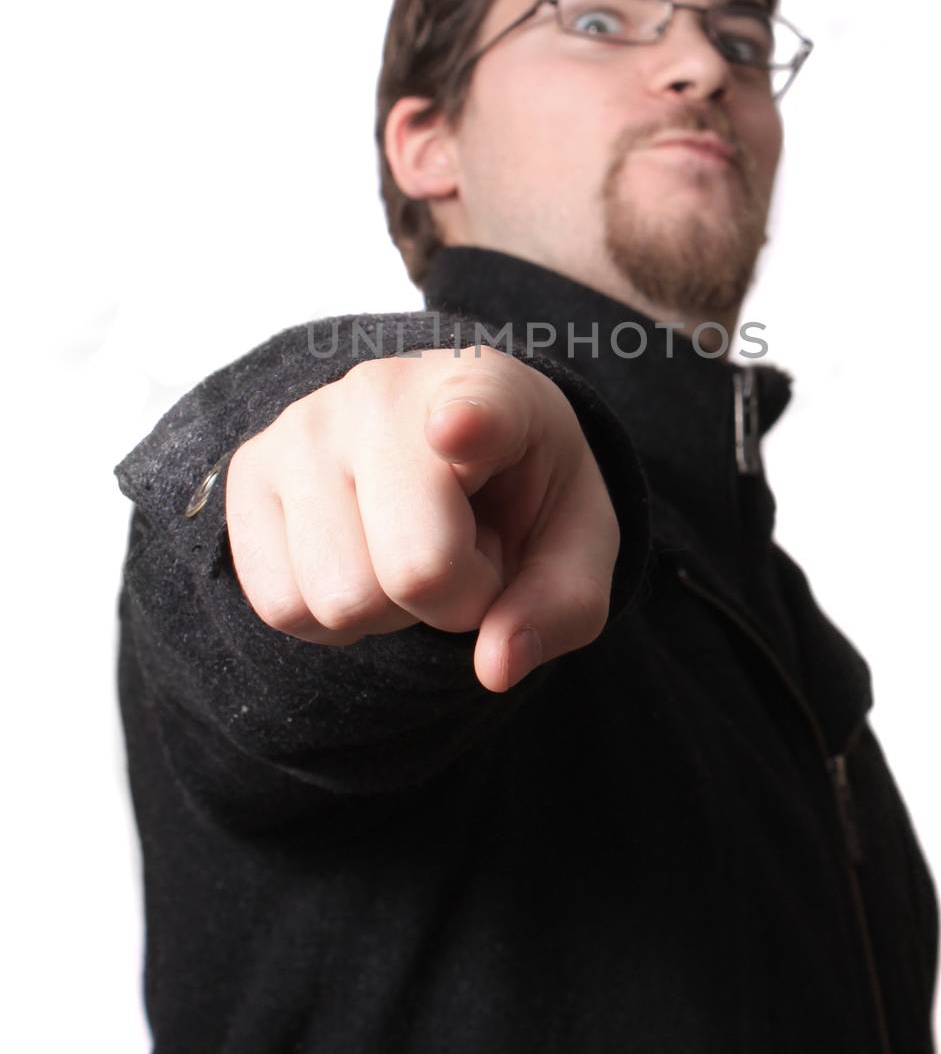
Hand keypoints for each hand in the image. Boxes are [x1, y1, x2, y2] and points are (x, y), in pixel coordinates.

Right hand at [225, 345, 620, 691]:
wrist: (448, 439)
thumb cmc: (518, 487)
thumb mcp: (577, 539)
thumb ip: (561, 604)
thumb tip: (496, 666)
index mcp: (490, 387)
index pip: (477, 408)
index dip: (472, 423)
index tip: (459, 427)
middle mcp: (383, 392)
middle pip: (415, 569)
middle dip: (453, 599)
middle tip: (466, 552)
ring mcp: (304, 427)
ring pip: (338, 600)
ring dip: (388, 611)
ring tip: (409, 547)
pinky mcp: (249, 471)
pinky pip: (280, 605)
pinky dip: (329, 618)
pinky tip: (360, 560)